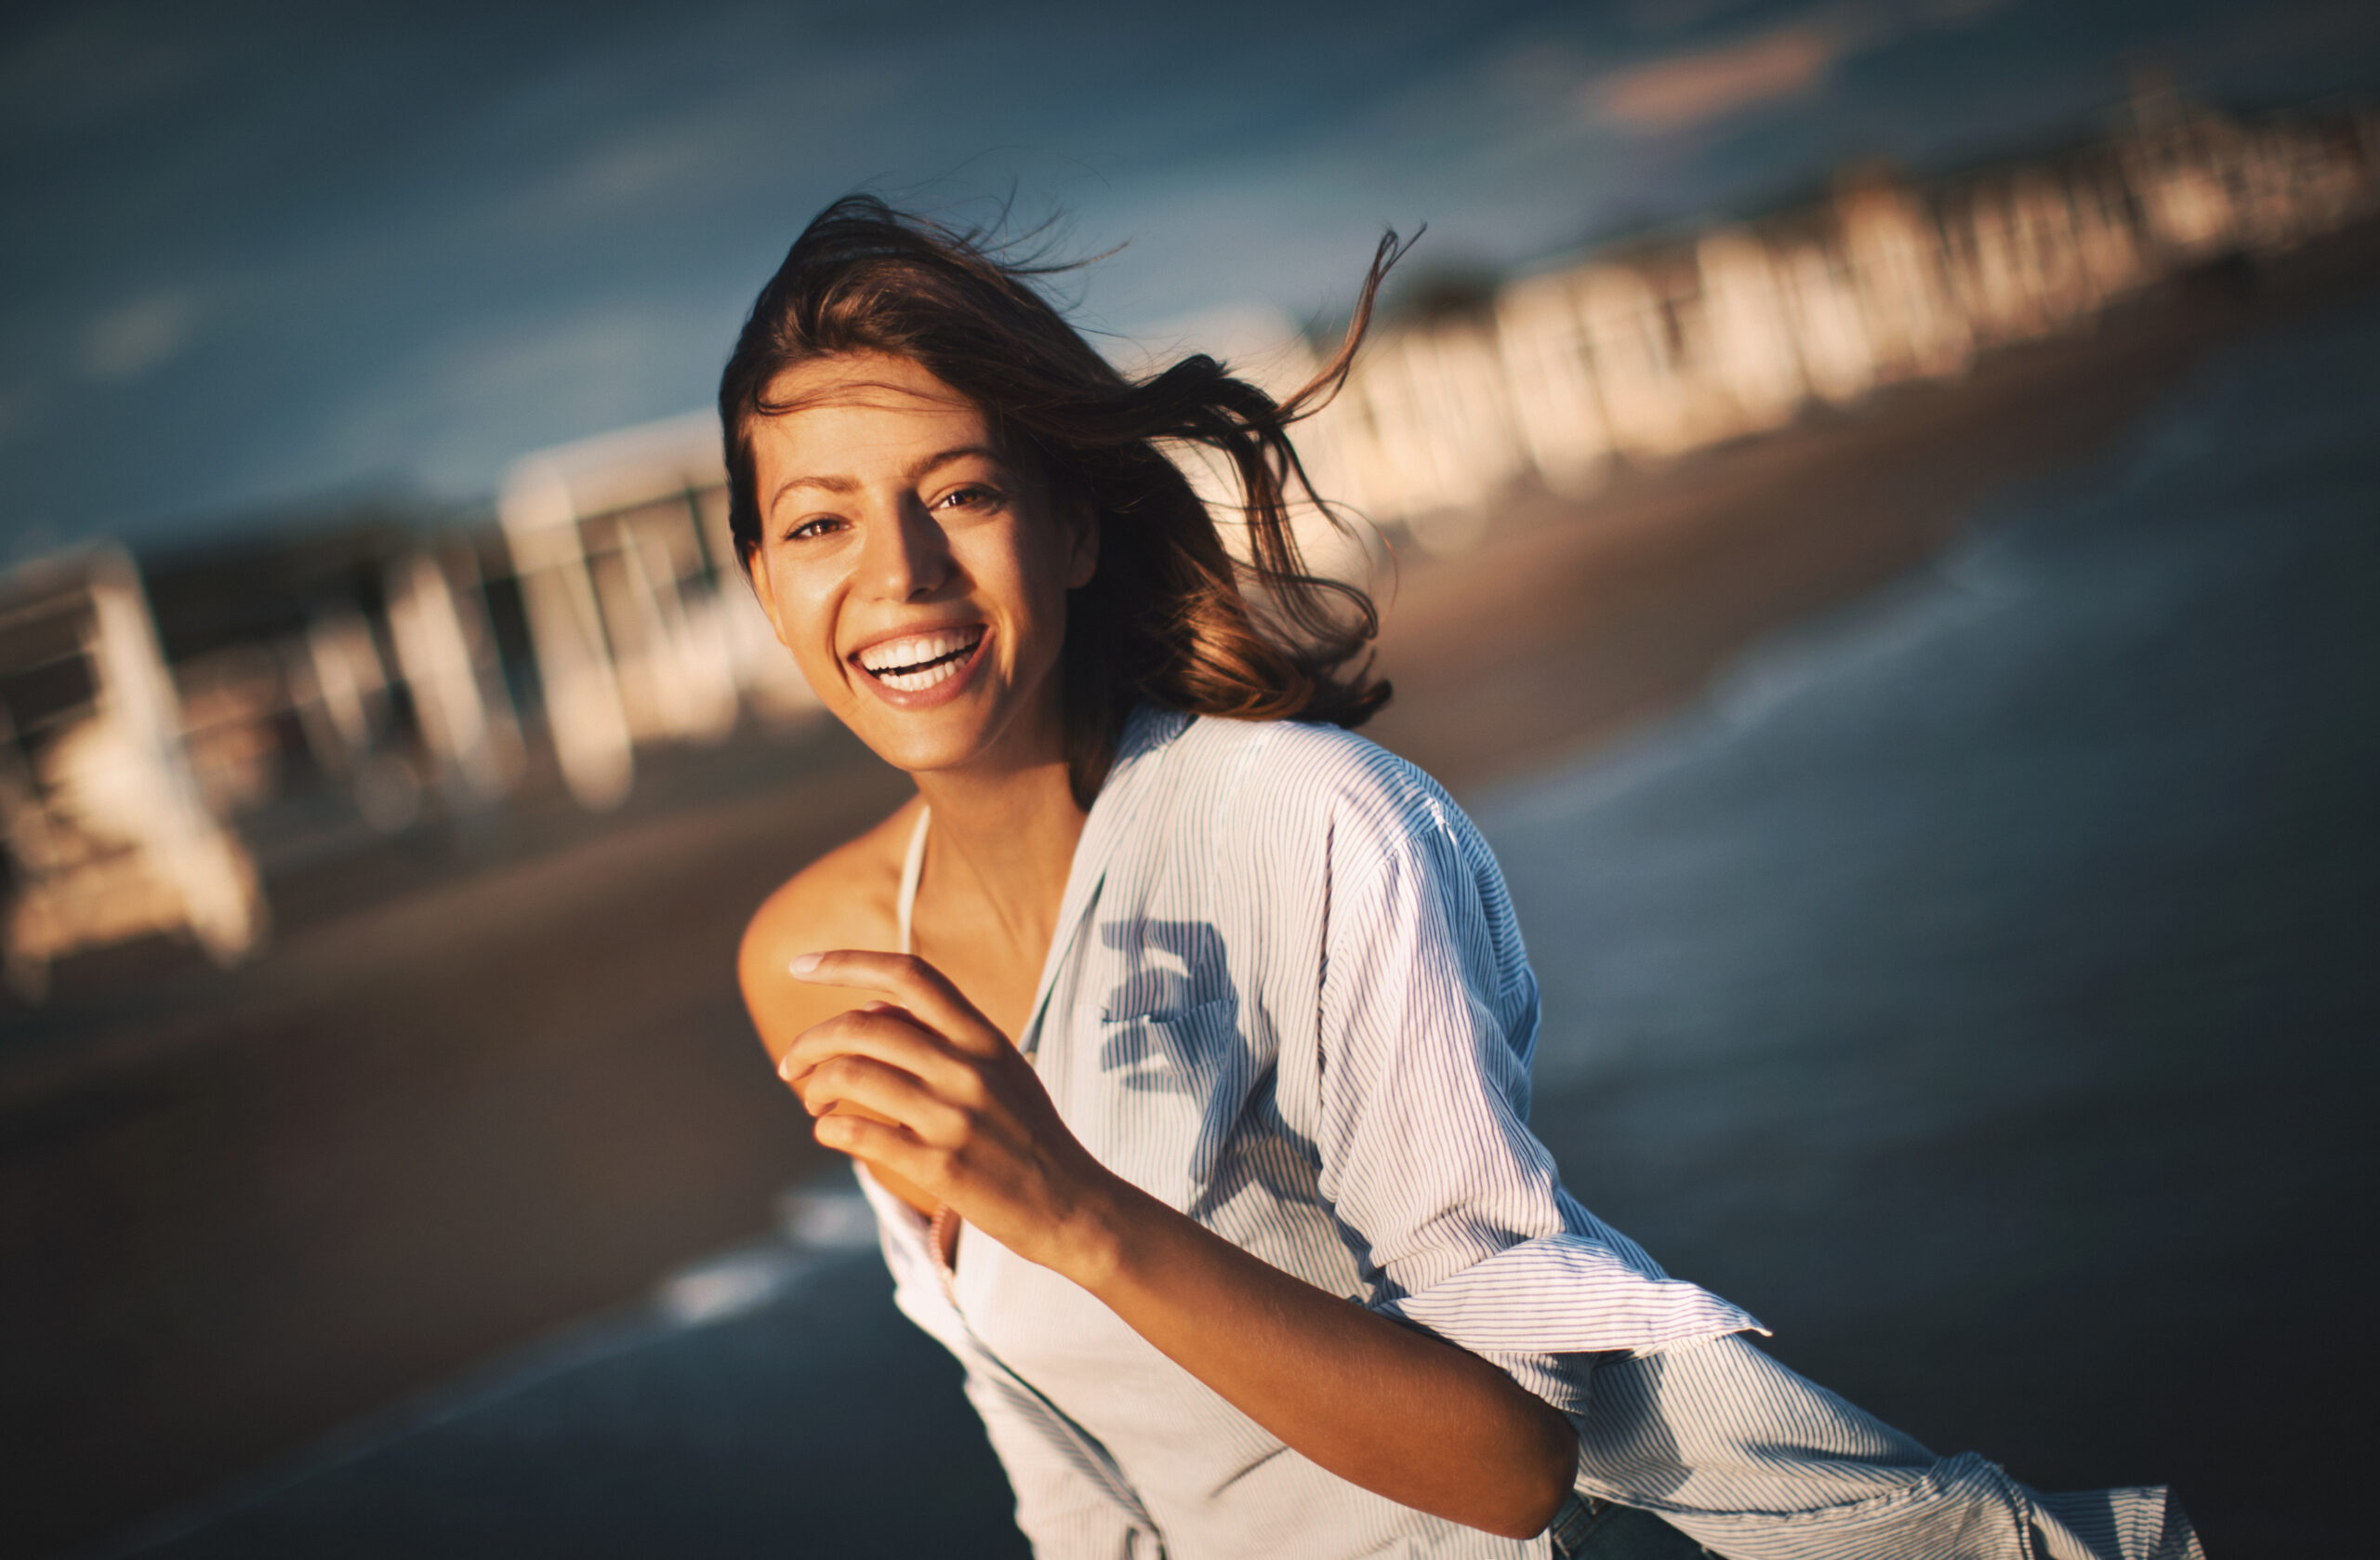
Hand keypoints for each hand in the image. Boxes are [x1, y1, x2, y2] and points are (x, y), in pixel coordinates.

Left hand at [779, 950, 1120, 1277]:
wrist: (1072, 1205)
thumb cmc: (1028, 1134)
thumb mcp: (1001, 1069)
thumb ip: (942, 1036)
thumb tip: (866, 1012)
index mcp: (983, 1036)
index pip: (909, 975)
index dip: (847, 962)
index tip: (800, 965)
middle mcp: (968, 1068)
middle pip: (861, 1027)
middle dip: (809, 1042)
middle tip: (791, 1064)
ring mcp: (953, 1117)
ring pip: (851, 1076)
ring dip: (814, 1086)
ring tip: (812, 1101)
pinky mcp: (940, 1167)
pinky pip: (858, 1133)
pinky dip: (829, 1128)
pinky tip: (829, 1132)